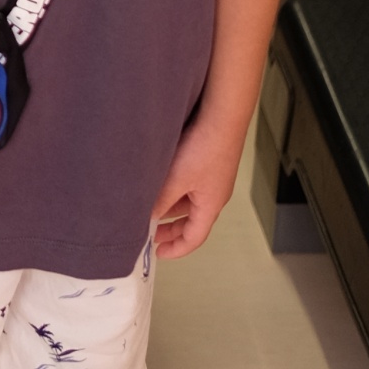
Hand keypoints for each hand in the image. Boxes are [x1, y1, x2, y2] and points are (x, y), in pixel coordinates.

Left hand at [151, 108, 247, 257]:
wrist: (221, 116)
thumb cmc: (207, 147)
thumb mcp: (176, 180)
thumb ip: (160, 200)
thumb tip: (147, 216)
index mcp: (211, 205)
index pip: (194, 238)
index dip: (176, 248)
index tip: (158, 252)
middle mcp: (214, 194)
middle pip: (192, 221)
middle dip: (171, 229)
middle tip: (151, 232)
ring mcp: (212, 178)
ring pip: (189, 202)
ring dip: (171, 208)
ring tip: (149, 206)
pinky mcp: (208, 162)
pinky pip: (190, 185)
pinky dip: (175, 190)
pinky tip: (159, 182)